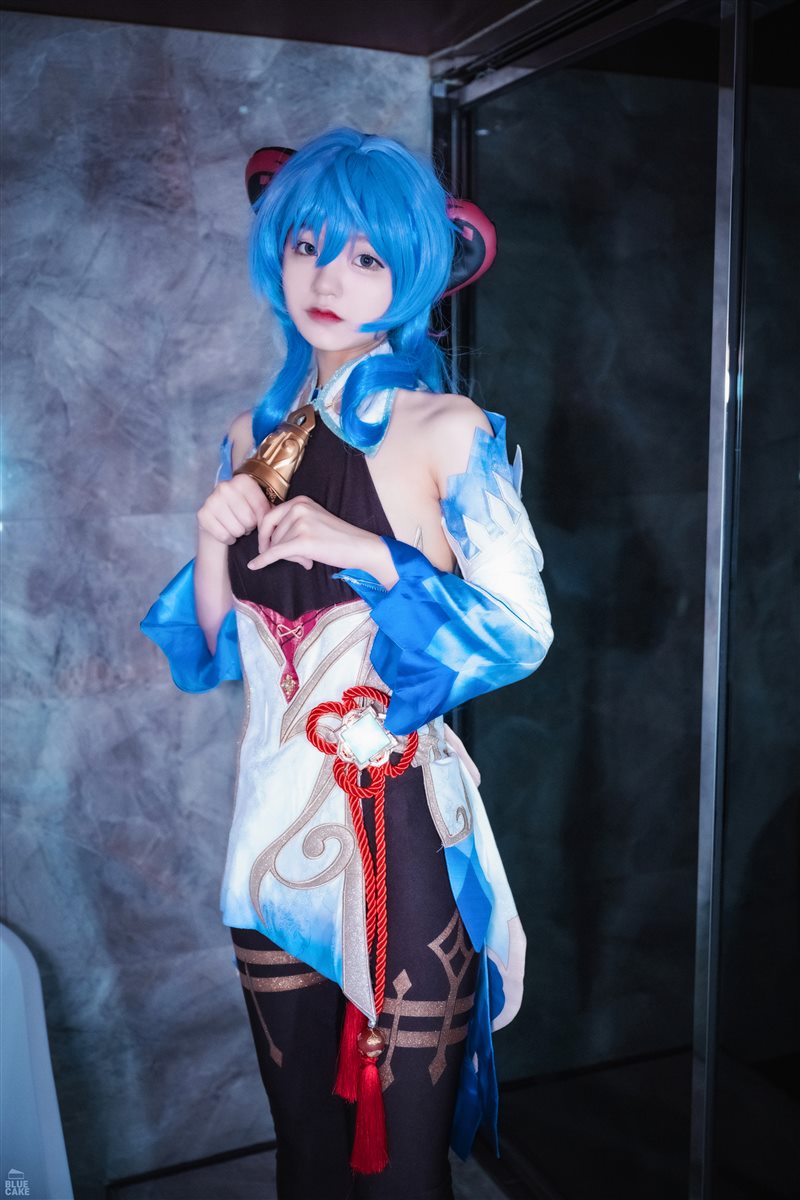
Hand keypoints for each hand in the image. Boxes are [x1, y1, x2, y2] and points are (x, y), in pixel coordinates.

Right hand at [196, 475, 270, 546]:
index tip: (258, 519)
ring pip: (237, 530)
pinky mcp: (203, 514)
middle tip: (244, 522)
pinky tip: (227, 531)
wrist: (217, 514)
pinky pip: (224, 536)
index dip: (262, 520)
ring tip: (236, 525)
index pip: (261, 508)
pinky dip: (228, 538)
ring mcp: (212, 499)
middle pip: (249, 520)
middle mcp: (225, 486)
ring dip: (239, 533)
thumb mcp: (258, 504)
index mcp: (243, 480)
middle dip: (249, 526)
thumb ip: (269, 509)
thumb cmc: (243, 510)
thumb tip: (276, 519)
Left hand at [246, 495, 389, 578]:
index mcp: (300, 501)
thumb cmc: (338, 538)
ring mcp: (300, 523)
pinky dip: (263, 561)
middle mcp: (298, 508)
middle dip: (270, 545)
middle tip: (270, 555)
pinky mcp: (302, 541)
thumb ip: (292, 524)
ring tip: (308, 558)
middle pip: (269, 531)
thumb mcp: (313, 521)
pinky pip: (275, 553)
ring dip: (289, 557)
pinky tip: (254, 566)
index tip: (264, 544)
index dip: (264, 533)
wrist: (359, 547)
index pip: (269, 516)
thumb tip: (268, 541)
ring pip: (277, 545)